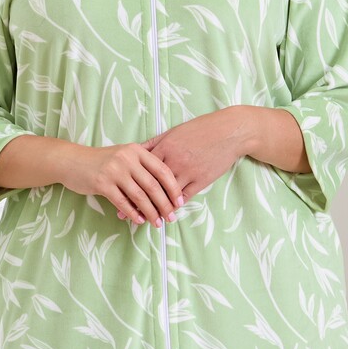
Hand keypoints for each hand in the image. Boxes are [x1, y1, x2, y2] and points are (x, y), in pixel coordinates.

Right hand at [60, 142, 185, 227]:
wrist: (72, 161)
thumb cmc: (102, 162)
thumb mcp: (124, 157)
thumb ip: (142, 169)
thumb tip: (164, 192)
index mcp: (136, 150)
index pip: (162, 170)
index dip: (173, 187)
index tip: (180, 202)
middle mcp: (127, 158)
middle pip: (153, 185)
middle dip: (165, 204)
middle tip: (171, 217)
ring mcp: (114, 170)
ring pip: (139, 196)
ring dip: (151, 212)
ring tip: (157, 222)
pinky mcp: (102, 183)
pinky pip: (123, 202)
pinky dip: (133, 213)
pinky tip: (140, 220)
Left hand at [117, 109, 245, 219]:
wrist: (229, 132)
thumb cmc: (201, 129)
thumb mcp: (175, 132)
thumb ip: (155, 142)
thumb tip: (137, 150)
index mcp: (165, 147)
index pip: (142, 169)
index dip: (130, 183)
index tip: (119, 194)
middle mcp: (174, 161)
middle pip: (151, 185)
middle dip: (137, 201)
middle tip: (125, 214)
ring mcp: (188, 172)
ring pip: (167, 195)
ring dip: (155, 209)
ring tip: (145, 219)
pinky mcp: (201, 180)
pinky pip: (184, 197)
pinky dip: (174, 207)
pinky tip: (167, 214)